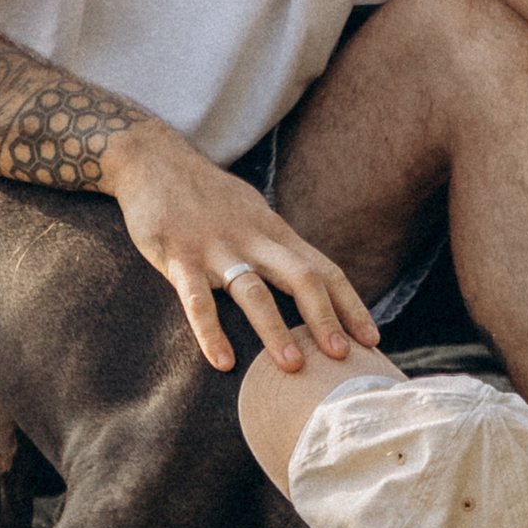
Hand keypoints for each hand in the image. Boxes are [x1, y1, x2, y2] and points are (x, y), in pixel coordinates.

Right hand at [108, 128, 376, 374]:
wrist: (155, 159)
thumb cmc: (208, 197)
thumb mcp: (252, 215)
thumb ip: (277, 249)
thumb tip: (310, 287)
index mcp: (275, 232)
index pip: (324, 269)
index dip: (350, 305)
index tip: (372, 340)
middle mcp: (254, 238)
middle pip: (302, 277)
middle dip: (326, 318)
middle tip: (344, 358)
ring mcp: (216, 248)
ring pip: (253, 291)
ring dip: (276, 330)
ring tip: (293, 367)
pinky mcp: (178, 256)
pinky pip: (196, 300)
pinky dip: (211, 332)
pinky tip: (223, 362)